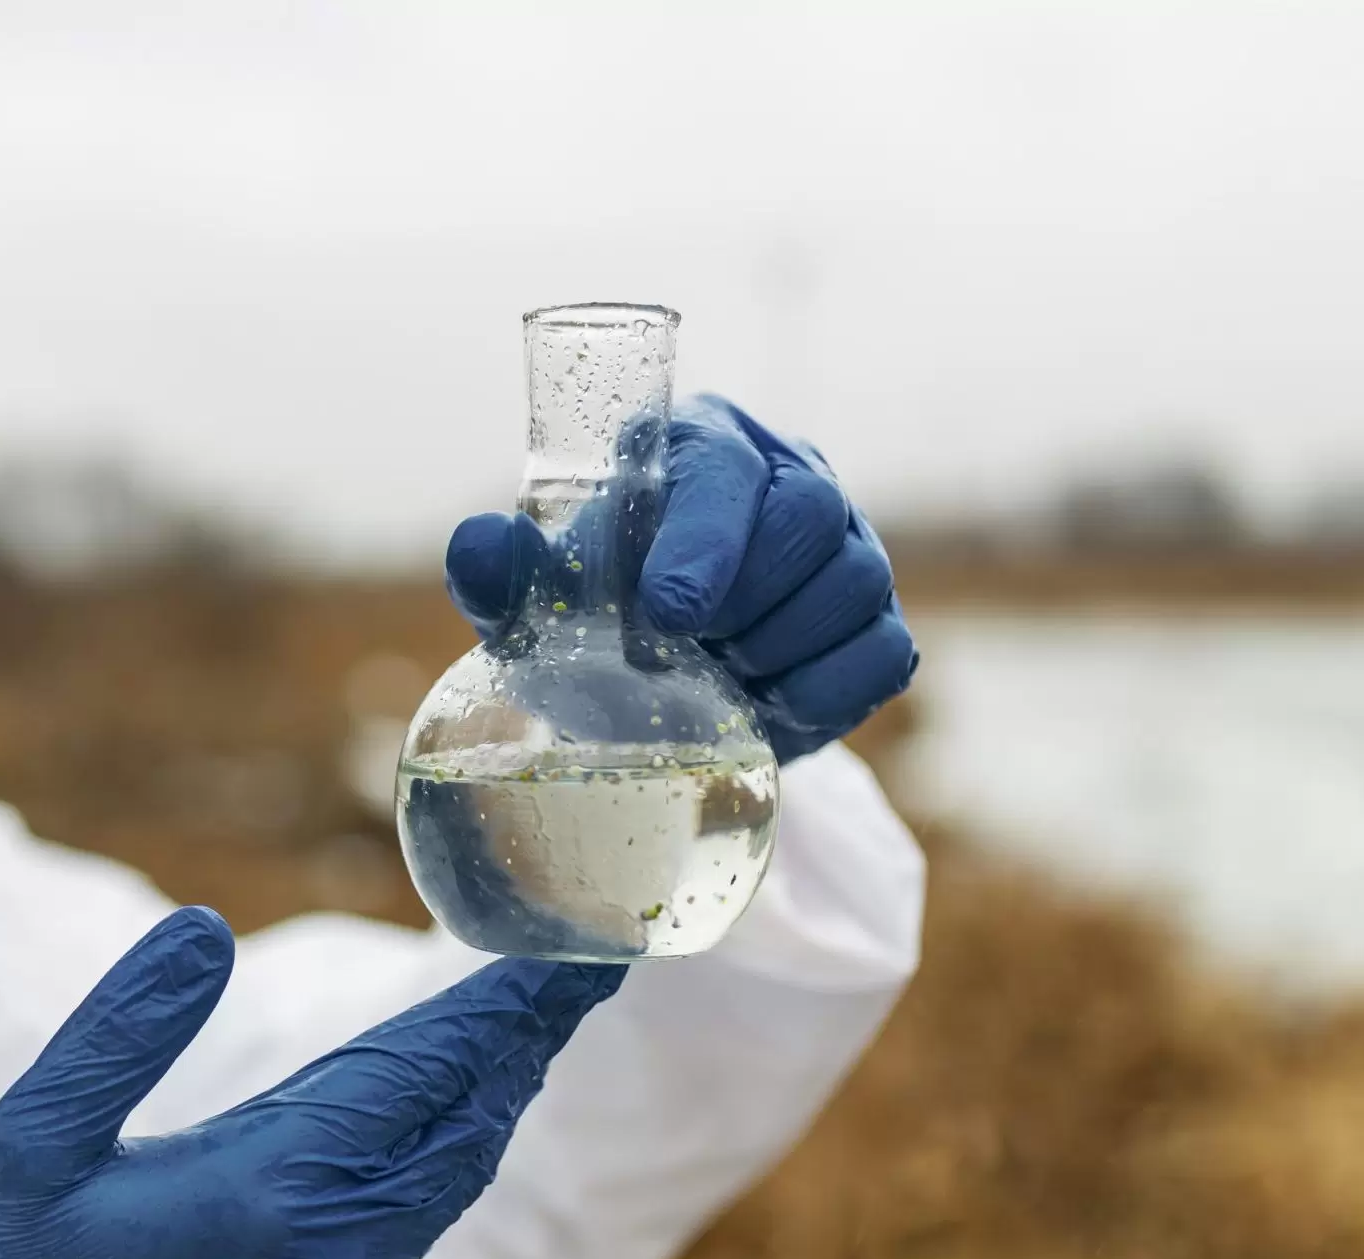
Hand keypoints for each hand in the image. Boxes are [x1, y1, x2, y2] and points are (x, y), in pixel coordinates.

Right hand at [0, 907, 625, 1258]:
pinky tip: (454, 1113)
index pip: (421, 1067)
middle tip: (585, 961)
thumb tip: (204, 929)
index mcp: (273, 1182)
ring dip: (499, 1088)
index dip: (501, 1001)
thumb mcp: (34, 1142)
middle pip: (467, 1115)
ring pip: (457, 1171)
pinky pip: (425, 1213)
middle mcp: (333, 1240)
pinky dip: (459, 1143)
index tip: (570, 946)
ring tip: (534, 1021)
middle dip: (528, 1034)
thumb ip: (119, 1031)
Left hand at [444, 393, 916, 761]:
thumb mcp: (536, 597)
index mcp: (701, 445)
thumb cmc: (593, 611)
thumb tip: (480, 547)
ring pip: (855, 583)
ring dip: (779, 649)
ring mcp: (848, 545)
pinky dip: (824, 692)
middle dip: (745, 600)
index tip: (664, 613)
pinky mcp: (877, 620)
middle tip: (686, 650)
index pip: (726, 468)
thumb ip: (501, 572)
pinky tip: (766, 707)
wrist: (653, 683)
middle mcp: (790, 477)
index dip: (704, 541)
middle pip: (810, 517)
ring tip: (719, 677)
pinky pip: (883, 654)